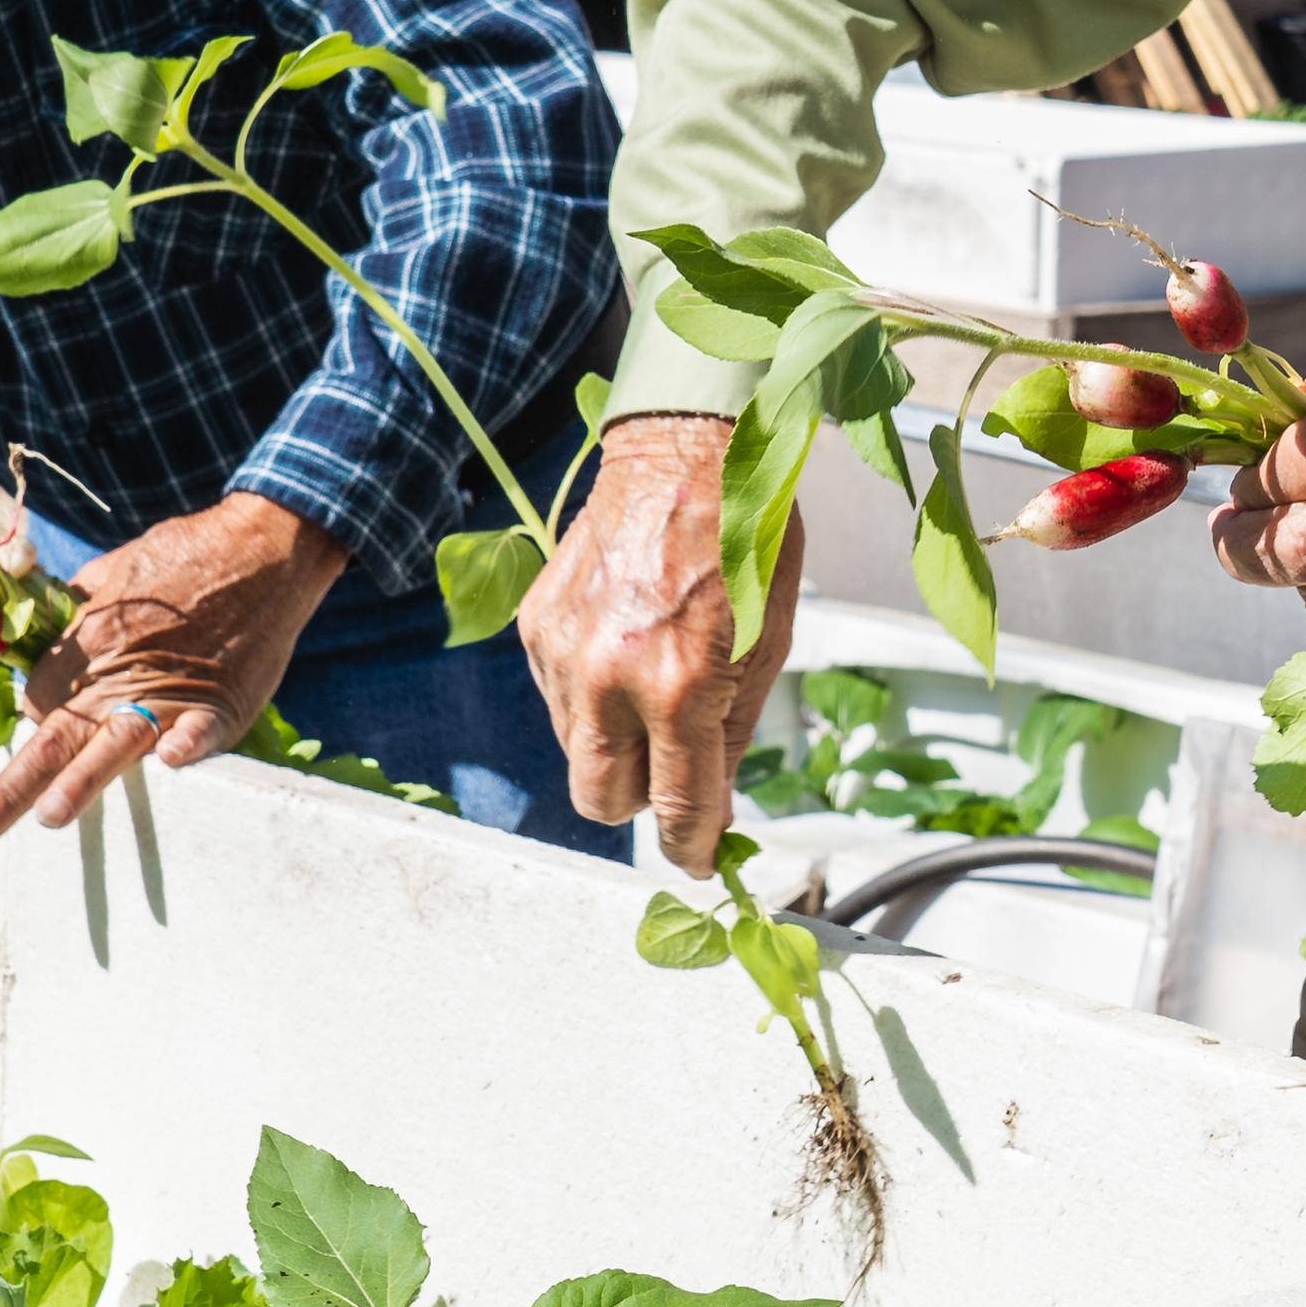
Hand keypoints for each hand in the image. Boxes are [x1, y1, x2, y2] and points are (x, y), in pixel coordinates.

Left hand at [0, 494, 342, 851]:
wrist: (255, 547)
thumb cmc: (179, 561)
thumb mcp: (108, 578)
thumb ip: (70, 614)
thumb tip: (38, 642)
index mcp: (81, 647)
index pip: (38, 711)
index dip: (31, 739)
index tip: (23, 765)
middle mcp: (115, 676)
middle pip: (53, 740)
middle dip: (8, 792)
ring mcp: (169, 690)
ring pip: (116, 741)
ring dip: (84, 778)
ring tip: (52, 816)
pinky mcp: (221, 699)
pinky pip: (201, 726)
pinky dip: (188, 741)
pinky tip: (172, 761)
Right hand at [519, 413, 795, 869]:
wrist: (682, 448)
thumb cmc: (743, 537)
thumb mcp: (768, 641)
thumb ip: (733, 734)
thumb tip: (714, 805)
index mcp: (680, 682)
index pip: (677, 804)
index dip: (693, 846)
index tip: (701, 858)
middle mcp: (609, 675)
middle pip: (600, 800)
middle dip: (641, 802)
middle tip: (675, 771)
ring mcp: (563, 650)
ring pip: (576, 751)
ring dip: (616, 742)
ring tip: (654, 681)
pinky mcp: (536, 626)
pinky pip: (557, 697)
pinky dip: (591, 694)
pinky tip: (624, 646)